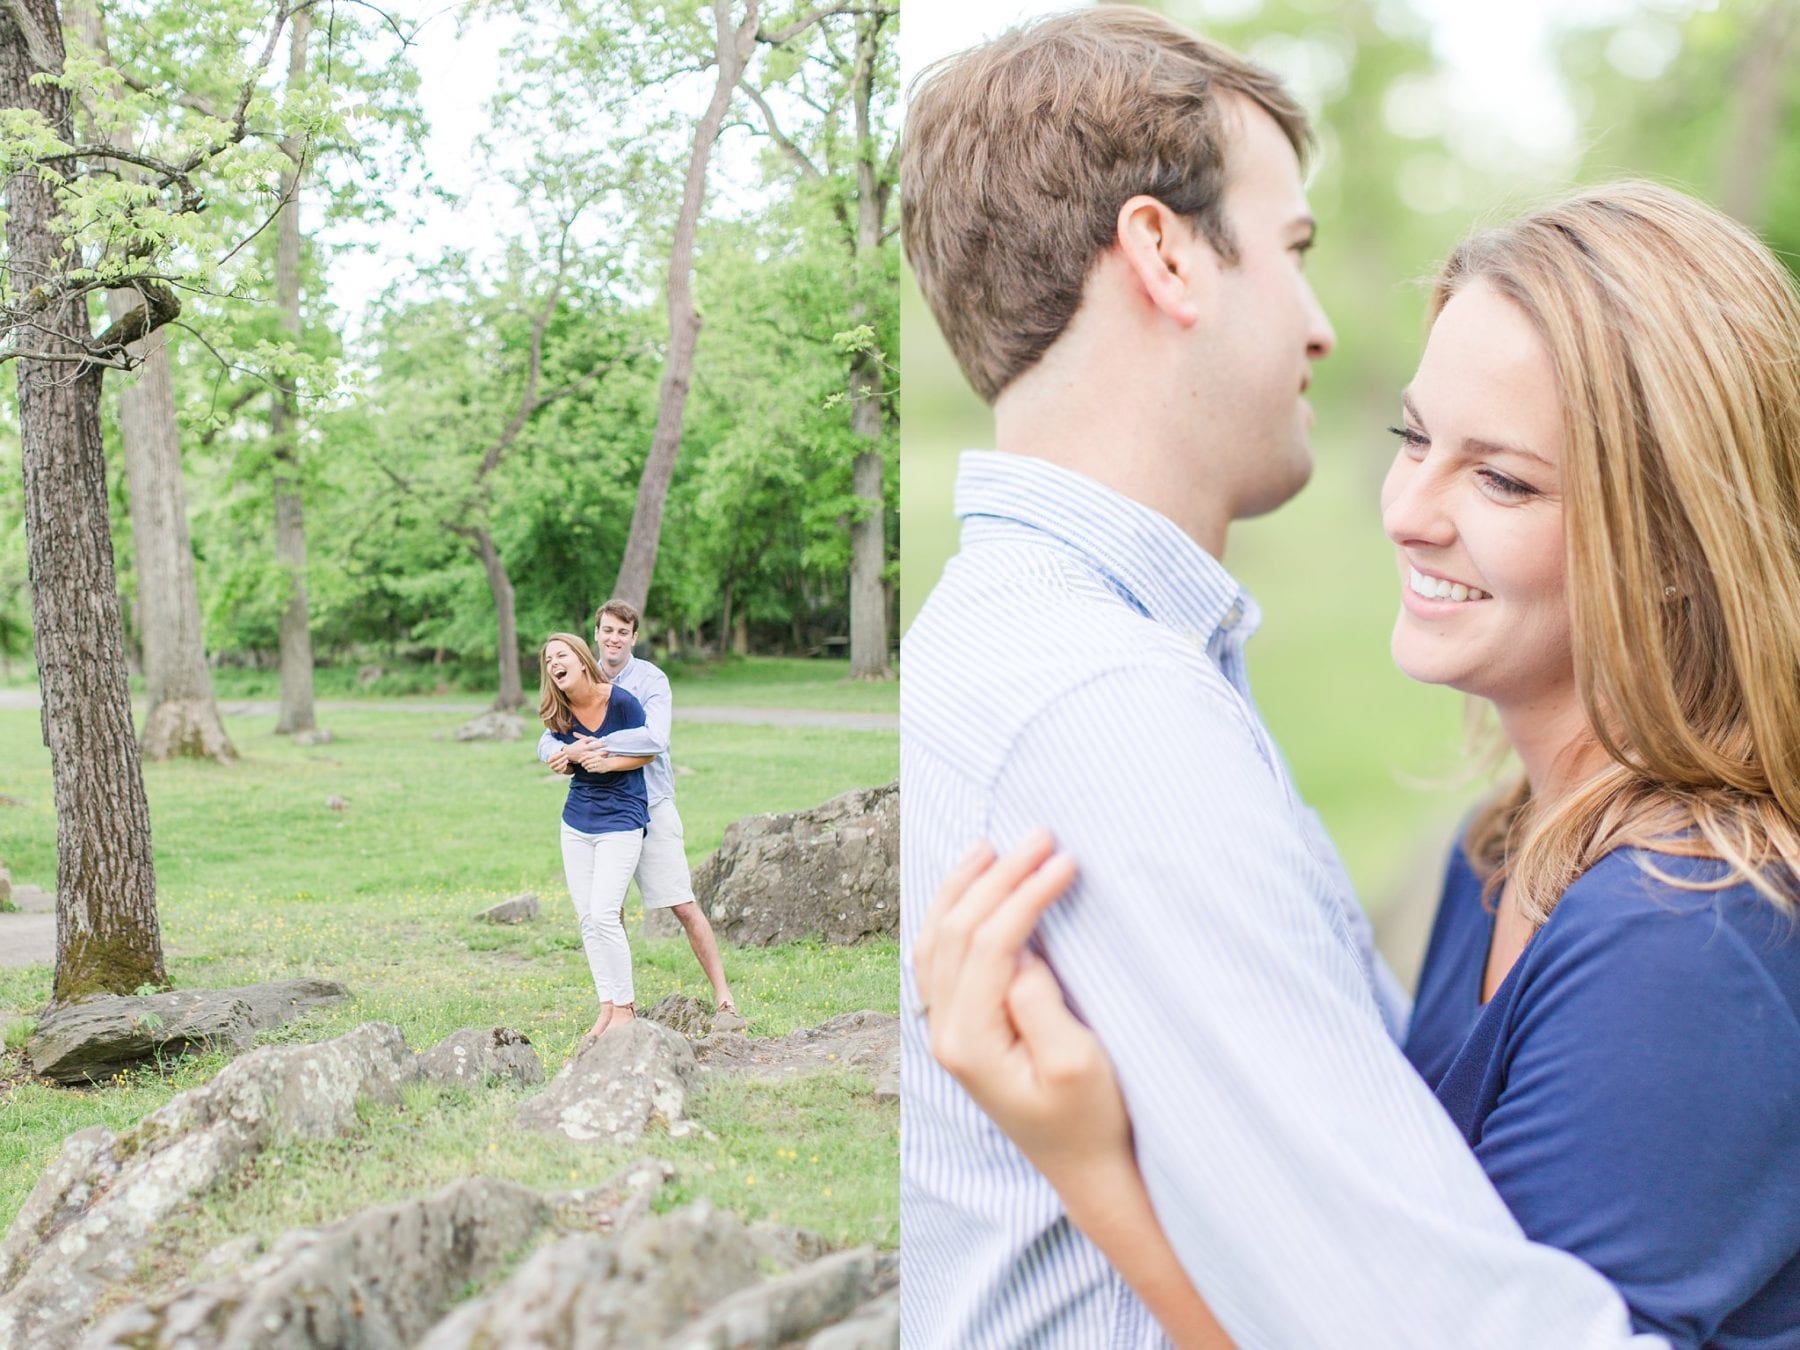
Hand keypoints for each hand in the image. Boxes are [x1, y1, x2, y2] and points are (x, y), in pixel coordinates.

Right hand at [546, 748, 574, 773]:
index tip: (564, 752)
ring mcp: (554, 769)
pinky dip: (564, 767)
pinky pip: (561, 771)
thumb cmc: (558, 757)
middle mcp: (551, 765)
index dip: (559, 755)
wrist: (558, 764)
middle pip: (557, 762)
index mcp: (549, 760)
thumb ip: (559, 752)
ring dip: (564, 763)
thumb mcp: (557, 754)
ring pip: (559, 767)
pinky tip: (566, 764)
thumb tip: (563, 749)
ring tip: (567, 760)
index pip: (553, 757)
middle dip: (562, 758)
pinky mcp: (558, 772)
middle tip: (567, 755)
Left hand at [913, 831, 1132, 1178]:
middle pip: (957, 933)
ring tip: (991, 846)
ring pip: (936, 941)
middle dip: (997, 877)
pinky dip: (951, 916)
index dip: (1025, 894)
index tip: (1066, 859)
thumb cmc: (1091, 1118)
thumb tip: (1019, 953)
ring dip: (962, 888)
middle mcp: (944, 1034)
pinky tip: (969, 890)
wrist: (1083, 1168)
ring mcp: (945, 1032)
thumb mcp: (1076, 1066)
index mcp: (969, 1042)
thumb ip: (1039, 1004)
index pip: (989, 944)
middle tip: (1039, 834)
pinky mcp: (959, 1030)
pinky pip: (939, 959)